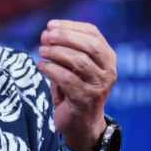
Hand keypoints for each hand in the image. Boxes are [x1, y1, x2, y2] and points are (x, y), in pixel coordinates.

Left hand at [38, 20, 116, 150]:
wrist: (82, 125)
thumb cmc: (75, 90)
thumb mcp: (76, 67)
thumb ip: (68, 49)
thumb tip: (48, 32)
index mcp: (108, 58)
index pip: (93, 34)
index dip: (71, 27)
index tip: (50, 25)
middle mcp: (109, 72)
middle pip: (89, 46)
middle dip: (64, 37)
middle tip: (44, 36)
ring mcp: (99, 87)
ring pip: (78, 62)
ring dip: (56, 53)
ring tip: (41, 51)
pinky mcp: (85, 100)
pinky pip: (67, 79)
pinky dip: (51, 69)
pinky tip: (42, 66)